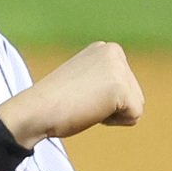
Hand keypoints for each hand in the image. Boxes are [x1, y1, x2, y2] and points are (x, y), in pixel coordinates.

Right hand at [0, 42, 143, 147]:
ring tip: (85, 104)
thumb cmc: (53, 102)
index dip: (103, 98)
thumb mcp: (83, 80)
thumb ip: (102, 79)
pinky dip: (114, 122)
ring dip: (112, 114)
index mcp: (105, 48)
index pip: (125, 84)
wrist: (36, 110)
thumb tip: (114, 93)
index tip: (79, 94)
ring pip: (136, 105)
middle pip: (134, 93)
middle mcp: (114, 51)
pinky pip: (134, 116)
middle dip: (110, 106)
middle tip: (81, 101)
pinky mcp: (121, 87)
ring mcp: (119, 68)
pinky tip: (91, 110)